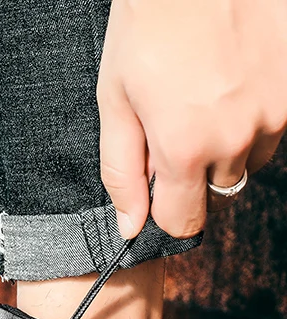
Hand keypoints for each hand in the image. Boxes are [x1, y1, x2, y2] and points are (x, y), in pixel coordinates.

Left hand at [98, 0, 286, 239]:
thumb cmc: (149, 25)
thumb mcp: (116, 101)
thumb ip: (122, 172)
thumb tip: (130, 227)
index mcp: (186, 149)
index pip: (183, 222)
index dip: (165, 209)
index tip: (158, 185)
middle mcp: (239, 138)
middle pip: (217, 189)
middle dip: (195, 168)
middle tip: (178, 118)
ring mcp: (277, 110)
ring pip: (250, 157)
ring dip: (229, 140)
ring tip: (207, 91)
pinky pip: (275, 122)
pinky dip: (255, 110)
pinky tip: (235, 75)